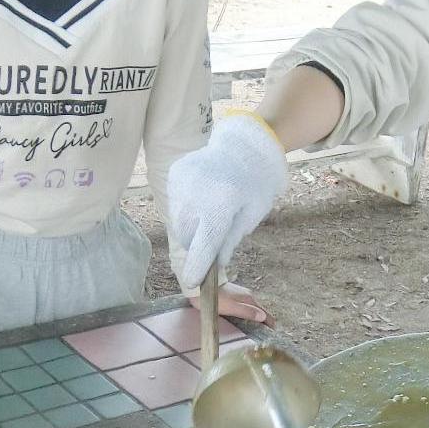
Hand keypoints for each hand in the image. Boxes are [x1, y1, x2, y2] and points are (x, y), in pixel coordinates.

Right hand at [168, 113, 288, 289]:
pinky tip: (201, 194)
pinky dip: (186, 206)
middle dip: (196, 243)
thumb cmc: (254, 183)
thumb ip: (230, 239)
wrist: (244, 145)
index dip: (198, 266)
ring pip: (177, 220)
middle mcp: (196, 194)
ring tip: (208, 209)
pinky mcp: (174, 174)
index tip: (192, 282)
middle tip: (212, 235)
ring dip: (190, 225)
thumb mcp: (250, 215)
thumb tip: (216, 263)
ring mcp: (182, 182)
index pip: (204, 245)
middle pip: (187, 235)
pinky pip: (175, 202)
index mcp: (220, 206)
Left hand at [189, 280, 273, 326]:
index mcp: (249, 299)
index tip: (273, 333)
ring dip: (256, 316)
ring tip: (258, 327)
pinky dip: (249, 312)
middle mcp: (248, 295)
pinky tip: (245, 317)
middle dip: (265, 320)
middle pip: (260, 310)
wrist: (201, 285)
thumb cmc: (214, 299)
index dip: (270, 323)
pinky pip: (246, 305)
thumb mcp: (231, 308)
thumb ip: (247, 312)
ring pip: (253, 307)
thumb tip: (263, 317)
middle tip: (267, 333)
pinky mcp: (234, 295)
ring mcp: (241, 294)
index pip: (265, 313)